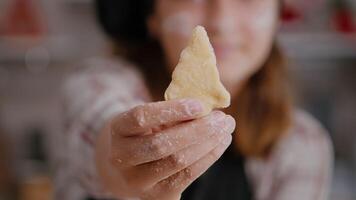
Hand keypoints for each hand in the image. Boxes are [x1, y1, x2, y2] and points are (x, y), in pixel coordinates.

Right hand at [95, 99, 234, 199]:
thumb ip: (172, 113)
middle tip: (222, 118)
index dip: (172, 110)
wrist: (129, 166)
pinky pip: (188, 176)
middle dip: (198, 130)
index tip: (200, 104)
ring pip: (178, 162)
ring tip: (225, 129)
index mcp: (116, 130)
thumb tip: (208, 109)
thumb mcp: (150, 119)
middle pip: (161, 144)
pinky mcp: (156, 197)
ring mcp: (137, 181)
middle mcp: (121, 158)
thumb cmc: (145, 133)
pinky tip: (220, 143)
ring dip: (208, 144)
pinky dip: (208, 157)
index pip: (141, 117)